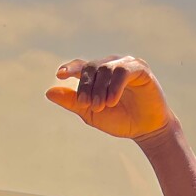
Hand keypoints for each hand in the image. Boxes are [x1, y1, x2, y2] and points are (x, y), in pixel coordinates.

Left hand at [45, 56, 170, 139]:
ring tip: (100, 106)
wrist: (146, 130)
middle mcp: (111, 65)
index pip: (80, 66)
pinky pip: (122, 71)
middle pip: (90, 67)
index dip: (70, 68)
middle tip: (86, 105)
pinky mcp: (140, 69)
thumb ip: (72, 103)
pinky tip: (111, 101)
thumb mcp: (91, 114)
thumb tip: (49, 92)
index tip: (60, 75)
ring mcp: (126, 65)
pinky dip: (114, 86)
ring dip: (99, 88)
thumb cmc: (119, 121)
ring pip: (105, 68)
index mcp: (98, 76)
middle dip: (85, 86)